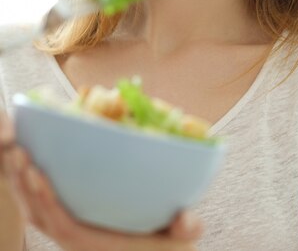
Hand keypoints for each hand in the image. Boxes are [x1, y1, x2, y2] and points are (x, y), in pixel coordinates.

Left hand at [0, 111, 202, 250]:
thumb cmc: (168, 243)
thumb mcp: (181, 239)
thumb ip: (188, 230)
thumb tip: (187, 220)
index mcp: (97, 246)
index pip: (63, 227)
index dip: (46, 202)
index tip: (36, 174)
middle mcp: (79, 242)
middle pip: (41, 216)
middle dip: (24, 185)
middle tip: (16, 150)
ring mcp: (73, 232)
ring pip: (37, 211)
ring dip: (22, 183)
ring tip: (15, 149)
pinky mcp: (73, 221)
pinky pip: (44, 207)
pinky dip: (31, 186)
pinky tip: (28, 162)